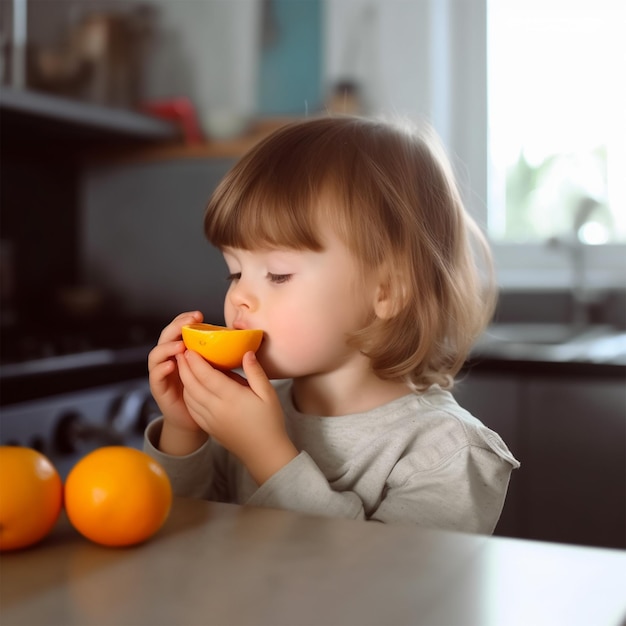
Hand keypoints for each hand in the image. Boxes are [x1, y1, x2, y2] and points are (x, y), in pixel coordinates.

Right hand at [148, 311, 207, 453]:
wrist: (195, 420)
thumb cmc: (208, 393)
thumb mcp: (216, 370)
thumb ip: (221, 355)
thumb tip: (241, 340)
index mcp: (182, 351)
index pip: (180, 329)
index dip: (186, 320)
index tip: (200, 315)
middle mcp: (169, 359)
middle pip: (166, 337)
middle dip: (176, 327)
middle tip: (189, 322)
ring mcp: (162, 373)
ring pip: (156, 354)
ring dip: (168, 347)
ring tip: (181, 345)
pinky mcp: (159, 389)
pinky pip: (155, 376)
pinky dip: (161, 369)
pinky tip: (171, 366)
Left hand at [177, 349, 298, 483]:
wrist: (264, 453)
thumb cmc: (270, 422)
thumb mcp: (269, 394)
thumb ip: (255, 372)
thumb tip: (247, 352)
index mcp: (231, 398)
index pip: (207, 375)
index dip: (196, 361)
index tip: (190, 348)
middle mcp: (216, 409)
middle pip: (193, 384)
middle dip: (184, 367)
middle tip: (181, 351)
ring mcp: (210, 420)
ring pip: (189, 396)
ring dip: (184, 380)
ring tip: (184, 366)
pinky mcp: (209, 427)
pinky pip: (192, 408)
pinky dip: (187, 395)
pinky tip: (190, 387)